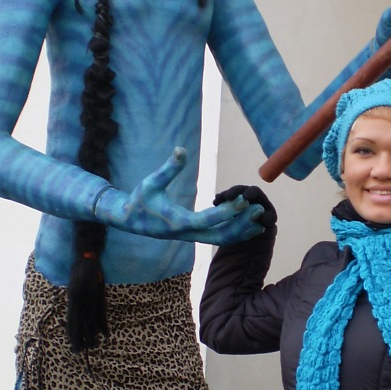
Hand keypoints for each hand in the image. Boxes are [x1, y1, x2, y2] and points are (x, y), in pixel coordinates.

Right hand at [94, 148, 265, 244]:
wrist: (130, 221)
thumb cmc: (140, 201)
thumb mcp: (150, 183)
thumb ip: (168, 168)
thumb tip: (181, 149)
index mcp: (177, 222)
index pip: (206, 220)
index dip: (226, 212)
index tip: (243, 200)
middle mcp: (187, 234)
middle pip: (219, 236)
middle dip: (241, 224)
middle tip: (259, 209)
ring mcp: (191, 238)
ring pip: (221, 240)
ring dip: (242, 230)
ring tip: (261, 218)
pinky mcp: (194, 236)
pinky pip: (218, 238)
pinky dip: (235, 234)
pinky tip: (251, 227)